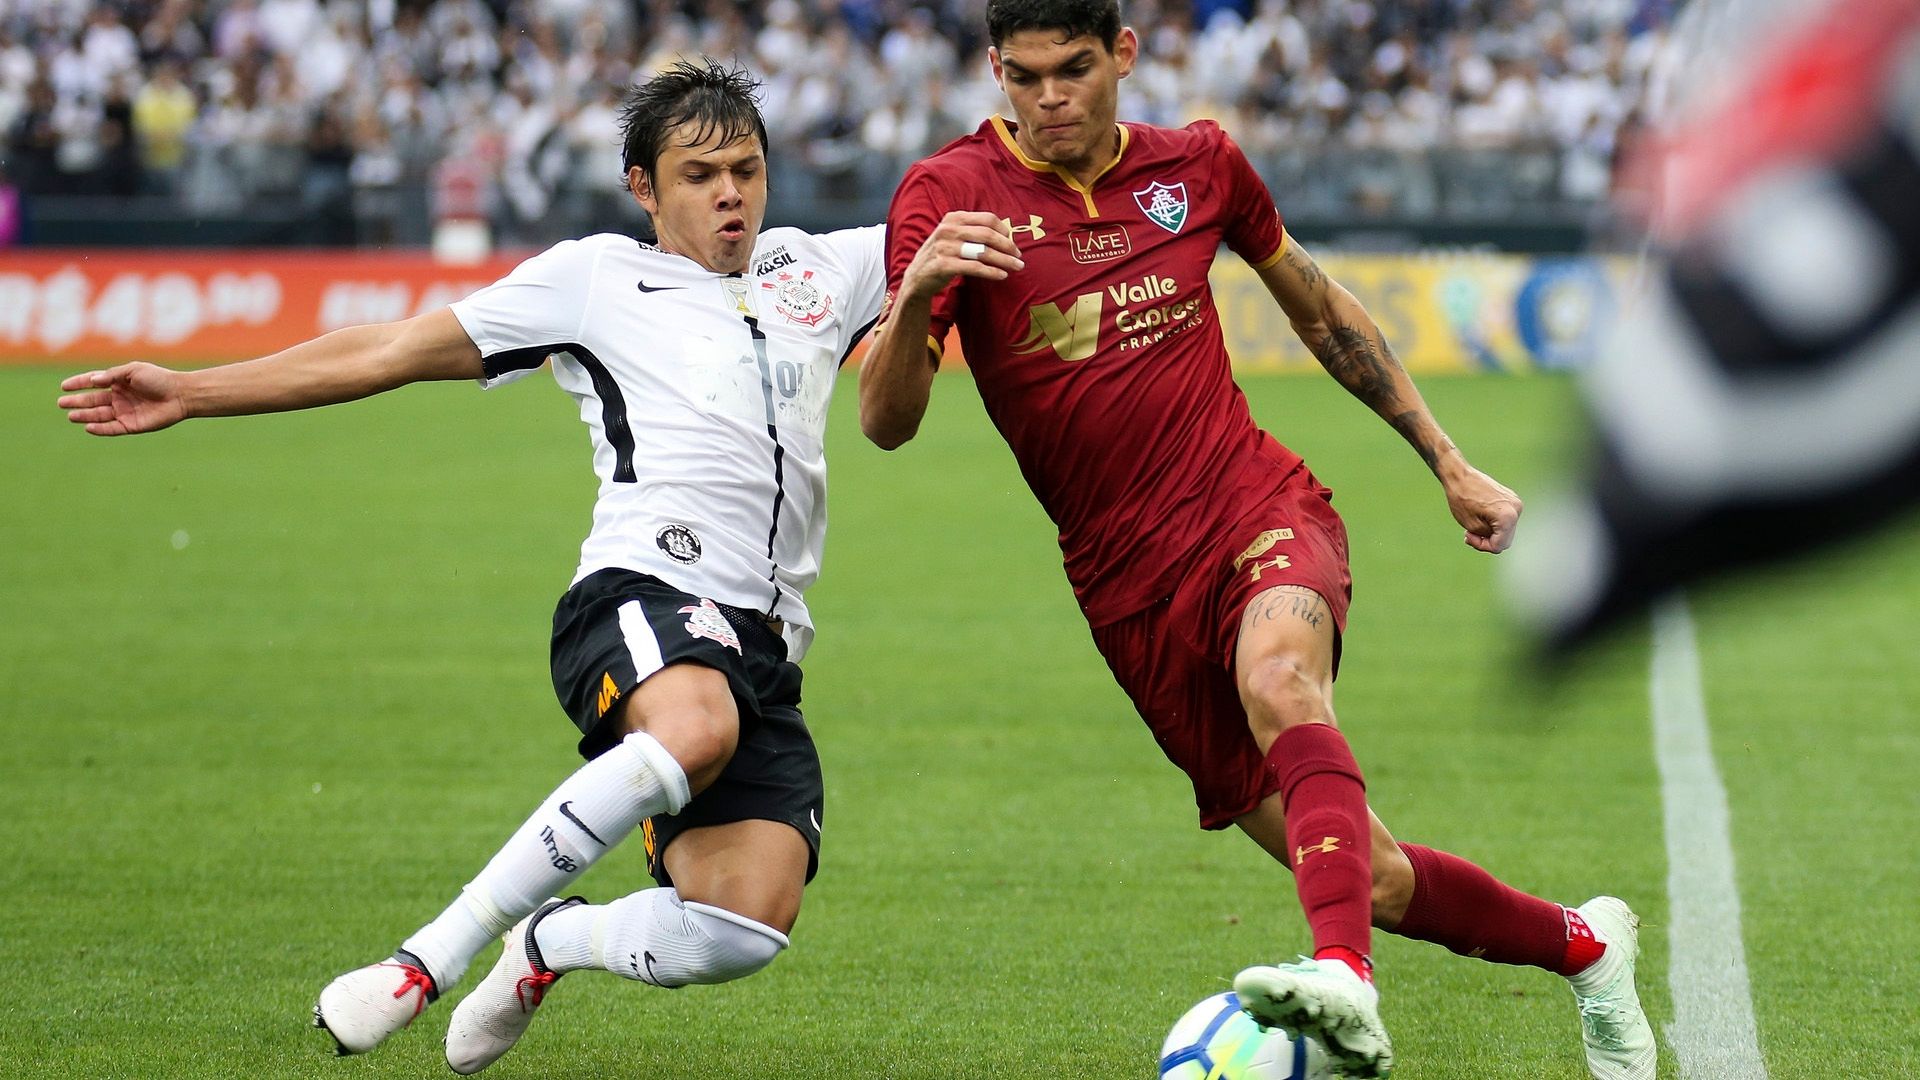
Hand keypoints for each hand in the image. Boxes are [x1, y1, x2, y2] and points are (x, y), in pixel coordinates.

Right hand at [58, 362, 190, 435]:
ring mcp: (125, 412)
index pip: (93, 383)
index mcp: (119, 382)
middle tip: (61, 403)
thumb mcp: (133, 371)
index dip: (78, 384)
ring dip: (85, 416)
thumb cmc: (158, 379)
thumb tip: (92, 381)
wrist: (180, 395)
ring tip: (70, 415)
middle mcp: (119, 398)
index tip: (64, 386)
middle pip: (93, 400)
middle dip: (77, 402)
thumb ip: (112, 375)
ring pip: (99, 415)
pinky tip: (88, 427)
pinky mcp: (132, 425)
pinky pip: (112, 428)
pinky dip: (100, 429)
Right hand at [900, 211, 1024, 301]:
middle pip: (988, 234)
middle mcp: (948, 230)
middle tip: (1019, 256)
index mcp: (953, 218)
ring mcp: (945, 247)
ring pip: (984, 252)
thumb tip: (1005, 236)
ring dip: (1004, 260)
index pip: (987, 219)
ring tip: (1017, 266)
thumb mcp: (953, 236)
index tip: (1012, 242)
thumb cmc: (942, 256)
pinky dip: (991, 272)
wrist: (917, 277)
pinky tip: (1002, 275)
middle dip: (1008, 246)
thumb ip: (973, 232)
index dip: (1004, 230)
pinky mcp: (944, 265)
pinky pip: (975, 267)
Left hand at [1444, 464, 1521, 553]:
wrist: (1460, 475)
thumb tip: (1498, 538)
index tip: (1468, 536)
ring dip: (1491, 532)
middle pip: (1505, 539)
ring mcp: (1515, 502)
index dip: (1482, 546)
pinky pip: (1506, 519)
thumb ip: (1488, 537)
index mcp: (1507, 517)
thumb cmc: (1462, 499)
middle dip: (1488, 540)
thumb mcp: (1472, 527)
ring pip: (1506, 530)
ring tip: (1474, 526)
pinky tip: (1480, 517)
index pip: (1499, 545)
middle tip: (1470, 534)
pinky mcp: (1511, 498)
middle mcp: (1516, 509)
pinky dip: (1494, 522)